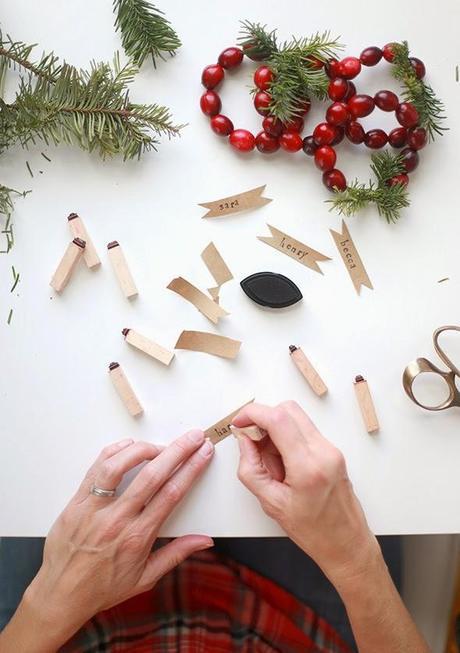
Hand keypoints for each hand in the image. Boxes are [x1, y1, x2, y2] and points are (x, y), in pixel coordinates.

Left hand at [22, 432, 213, 647]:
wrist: (61, 596)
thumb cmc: (103, 588)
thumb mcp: (145, 578)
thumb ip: (176, 554)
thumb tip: (205, 540)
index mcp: (138, 537)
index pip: (171, 493)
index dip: (191, 468)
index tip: (203, 452)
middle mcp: (117, 519)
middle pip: (152, 474)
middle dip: (177, 451)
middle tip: (193, 436)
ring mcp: (94, 508)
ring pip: (119, 465)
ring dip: (144, 449)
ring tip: (160, 445)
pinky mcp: (76, 502)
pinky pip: (96, 469)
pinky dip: (114, 452)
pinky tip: (128, 446)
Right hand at [233, 401, 379, 583]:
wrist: (347, 543)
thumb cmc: (314, 531)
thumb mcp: (271, 504)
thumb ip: (251, 468)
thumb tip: (244, 440)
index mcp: (308, 466)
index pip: (278, 419)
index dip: (252, 414)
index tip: (239, 422)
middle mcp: (324, 451)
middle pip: (288, 410)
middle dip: (263, 419)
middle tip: (252, 442)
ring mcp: (331, 449)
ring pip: (296, 418)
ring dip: (276, 430)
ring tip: (271, 461)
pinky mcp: (333, 451)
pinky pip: (304, 431)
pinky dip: (287, 438)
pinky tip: (283, 463)